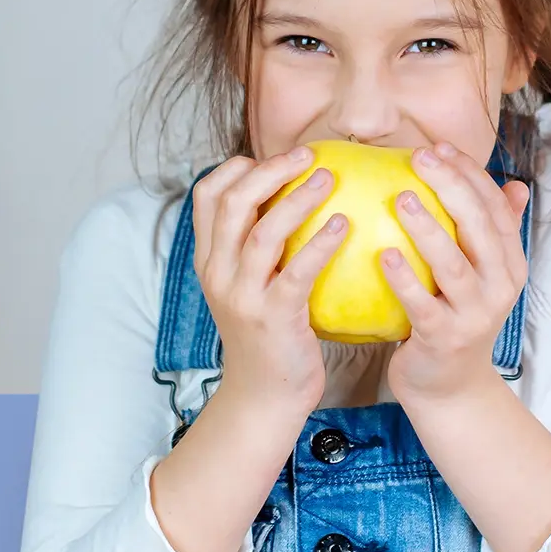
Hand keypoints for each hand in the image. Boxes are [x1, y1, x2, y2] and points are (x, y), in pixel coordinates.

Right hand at [193, 147, 347, 413]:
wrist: (264, 397)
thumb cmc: (269, 335)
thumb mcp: (250, 287)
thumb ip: (260, 248)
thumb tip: (297, 198)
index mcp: (210, 260)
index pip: (206, 196)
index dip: (236, 168)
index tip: (271, 157)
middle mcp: (218, 273)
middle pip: (232, 203)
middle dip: (270, 170)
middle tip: (309, 154)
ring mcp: (242, 296)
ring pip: (262, 233)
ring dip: (297, 199)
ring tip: (329, 178)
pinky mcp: (272, 318)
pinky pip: (296, 272)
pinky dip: (320, 243)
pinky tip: (344, 225)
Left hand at [383, 141, 530, 402]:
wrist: (450, 388)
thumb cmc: (456, 319)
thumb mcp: (482, 277)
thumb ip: (494, 233)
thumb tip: (514, 184)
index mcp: (509, 264)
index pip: (497, 208)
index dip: (471, 174)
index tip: (439, 146)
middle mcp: (500, 286)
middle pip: (480, 227)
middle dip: (452, 187)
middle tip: (419, 157)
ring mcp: (475, 314)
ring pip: (454, 264)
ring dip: (428, 229)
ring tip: (402, 199)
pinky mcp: (445, 338)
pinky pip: (423, 304)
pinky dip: (405, 279)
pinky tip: (383, 254)